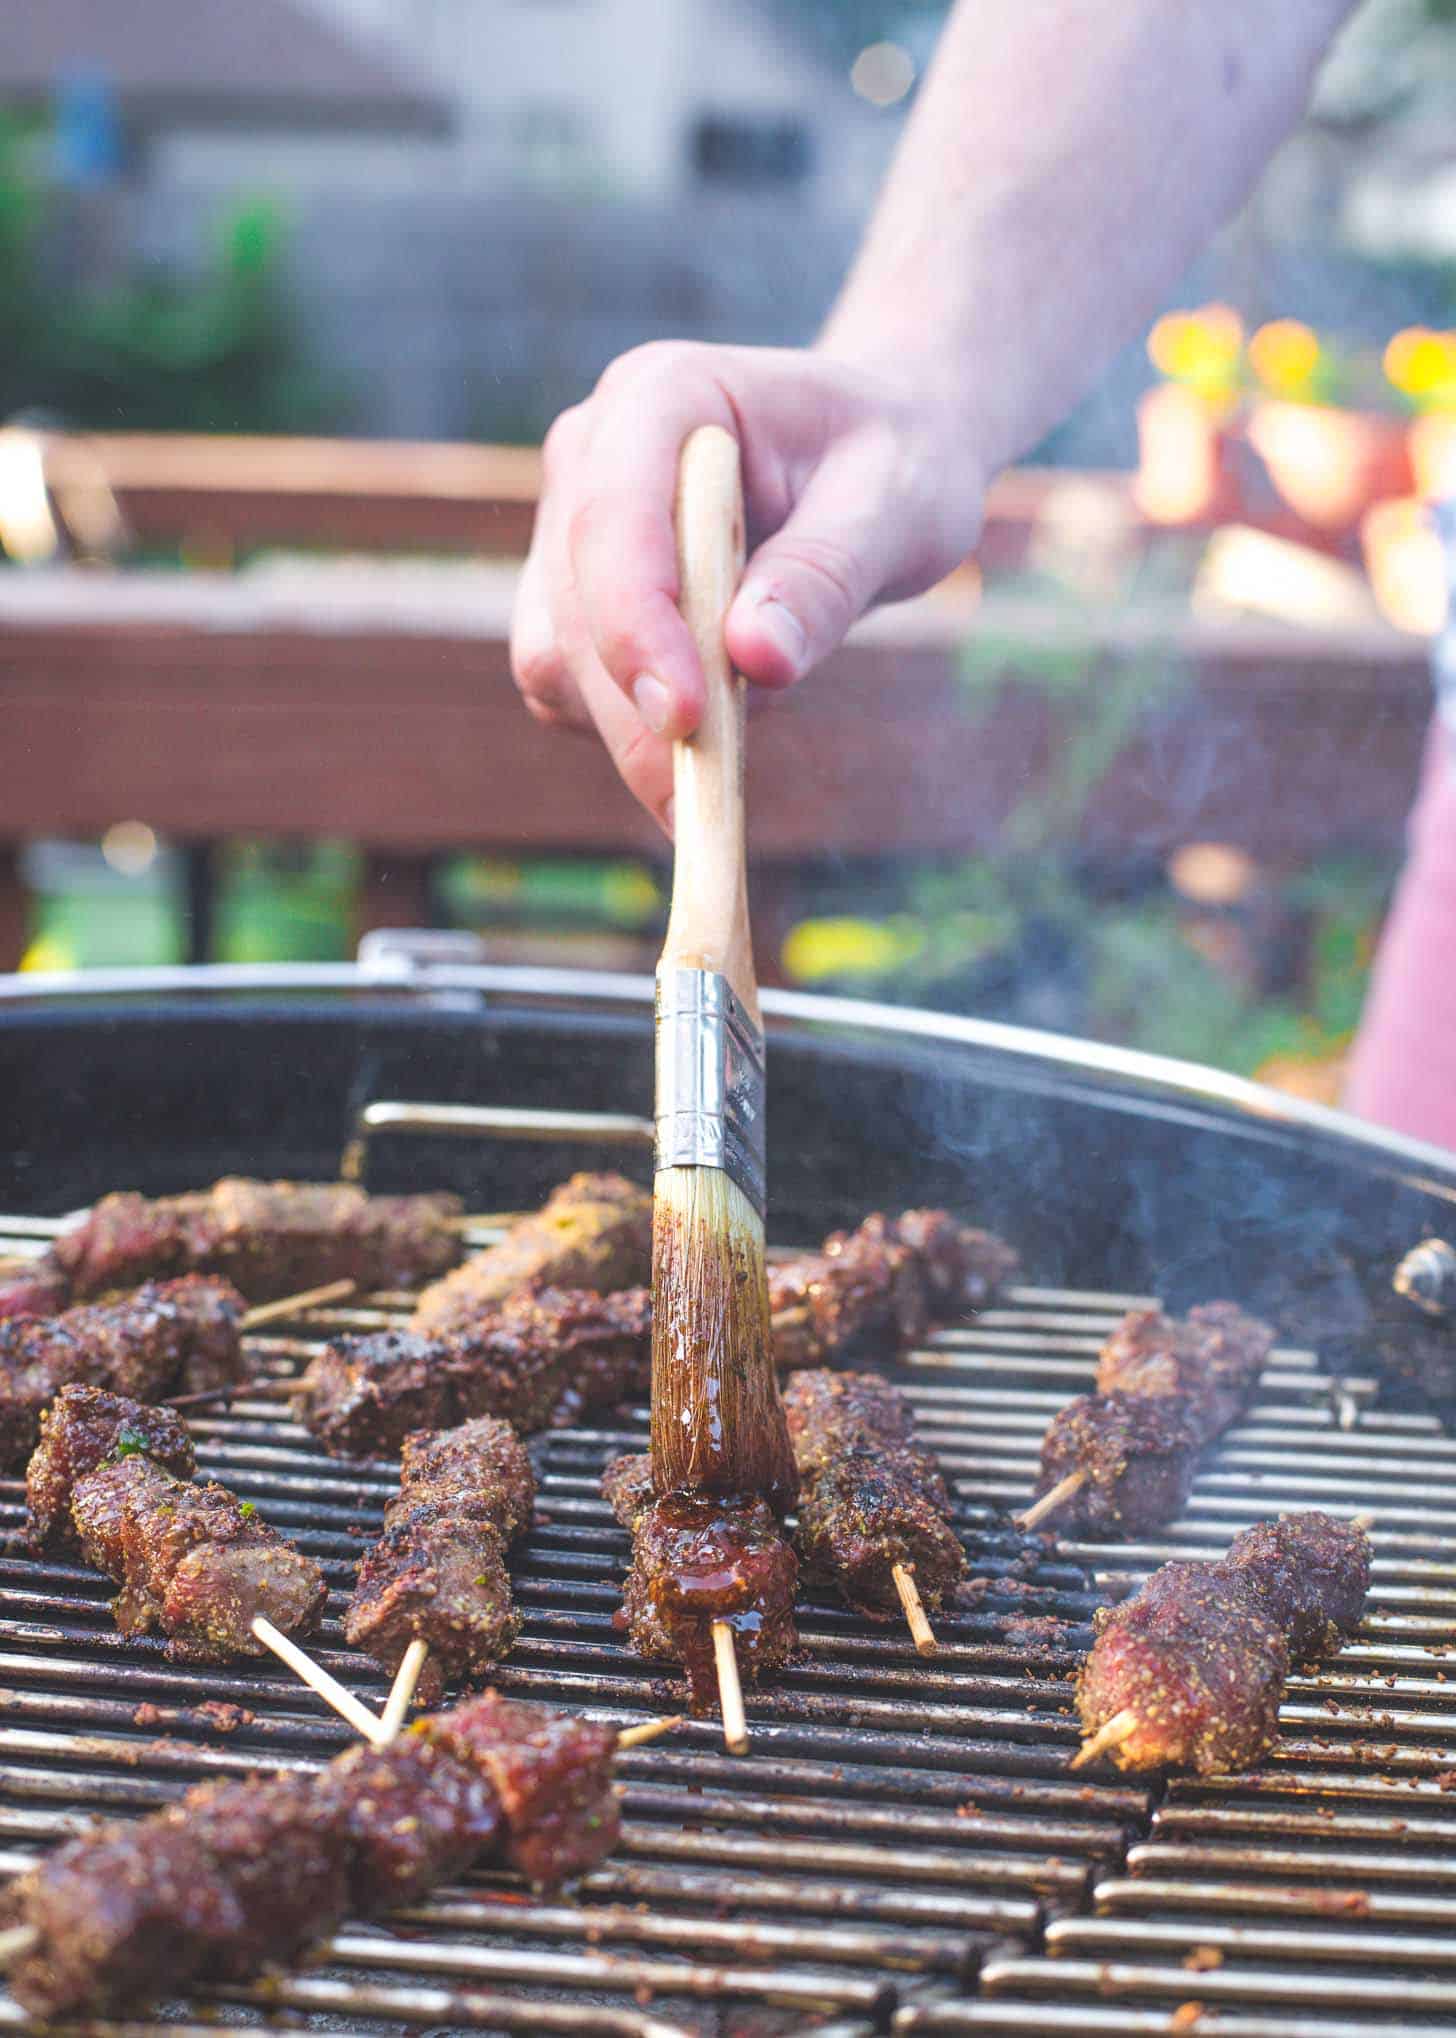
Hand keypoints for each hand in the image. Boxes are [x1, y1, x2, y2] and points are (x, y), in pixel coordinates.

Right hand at [510, 342, 984, 827]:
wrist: (876, 459)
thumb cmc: (893, 465)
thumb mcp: (897, 507)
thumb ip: (828, 575)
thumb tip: (755, 658)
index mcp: (662, 395)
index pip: (613, 517)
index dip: (637, 624)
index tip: (685, 719)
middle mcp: (593, 456)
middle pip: (571, 606)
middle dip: (633, 713)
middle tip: (708, 810)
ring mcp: (570, 529)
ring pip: (554, 658)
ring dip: (631, 732)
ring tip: (738, 746)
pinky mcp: (573, 600)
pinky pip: (571, 689)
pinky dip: (631, 733)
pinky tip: (717, 723)